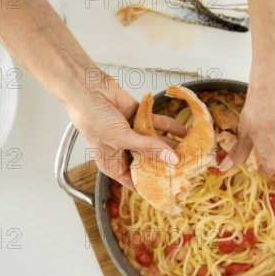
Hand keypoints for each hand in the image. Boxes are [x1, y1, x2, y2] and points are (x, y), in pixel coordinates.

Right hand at [66, 75, 186, 189]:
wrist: (85, 87)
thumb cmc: (91, 117)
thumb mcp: (121, 138)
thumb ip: (147, 148)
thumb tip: (171, 159)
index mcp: (112, 165)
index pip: (136, 181)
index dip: (153, 185)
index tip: (172, 188)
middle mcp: (122, 151)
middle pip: (148, 162)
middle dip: (166, 164)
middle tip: (186, 169)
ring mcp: (130, 134)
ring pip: (154, 143)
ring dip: (170, 145)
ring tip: (189, 151)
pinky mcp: (137, 118)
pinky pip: (156, 125)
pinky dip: (169, 126)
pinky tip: (183, 131)